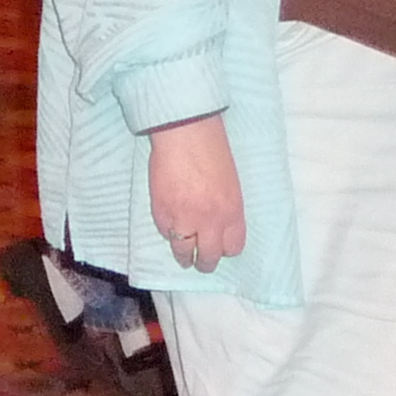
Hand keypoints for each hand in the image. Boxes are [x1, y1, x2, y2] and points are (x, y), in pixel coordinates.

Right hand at [146, 113, 246, 273]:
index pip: (233, 247)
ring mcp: (184, 220)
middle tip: (199, 261)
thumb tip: (217, 225)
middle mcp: (210, 222)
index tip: (219, 248)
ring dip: (183, 256)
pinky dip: (168, 232)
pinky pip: (166, 234)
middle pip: (209, 257)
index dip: (225, 250)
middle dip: (204, 262)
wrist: (186, 133)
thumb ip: (225, 208)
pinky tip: (171, 227)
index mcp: (232, 212)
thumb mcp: (229, 183)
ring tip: (183, 256)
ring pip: (184, 253)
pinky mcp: (162, 213)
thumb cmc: (211, 150)